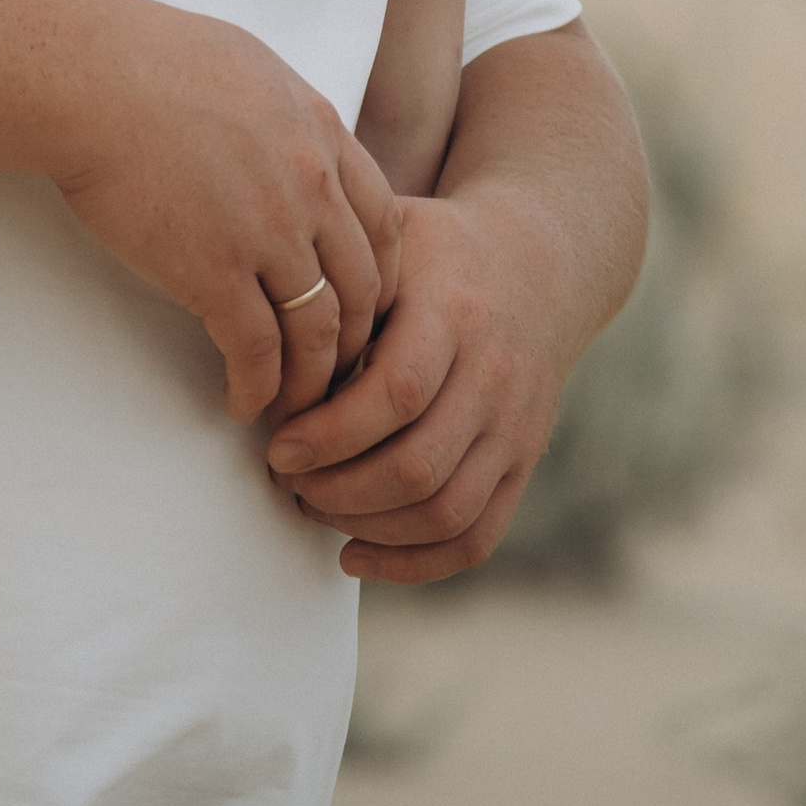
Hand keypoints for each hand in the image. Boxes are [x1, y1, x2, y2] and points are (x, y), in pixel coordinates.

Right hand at [50, 2, 403, 424]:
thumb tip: (294, 141)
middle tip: (336, 371)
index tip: (364, 308)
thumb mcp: (250, 67)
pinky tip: (243, 402)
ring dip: (312, 381)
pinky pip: (257, 351)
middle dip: (357, 340)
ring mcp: (267, 231)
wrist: (89, 76)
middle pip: (363, 286)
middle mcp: (311, 185)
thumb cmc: (148, 58)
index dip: (382, 276)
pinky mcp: (214, 272)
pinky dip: (259, 388)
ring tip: (296, 407)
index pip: (384, 222)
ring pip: (320, 331)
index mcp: (321, 131)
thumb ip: (287, 116)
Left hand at [262, 187, 571, 581]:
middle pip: (416, 466)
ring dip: (366, 525)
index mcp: (455, 313)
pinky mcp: (522, 465)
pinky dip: (413, 564)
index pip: (395, 394)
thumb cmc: (437, 254)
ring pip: (444, 511)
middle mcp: (493, 377)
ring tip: (312, 505)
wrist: (536, 268)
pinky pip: (475, 538)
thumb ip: (339, 288)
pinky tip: (354, 553)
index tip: (277, 442)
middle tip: (286, 477)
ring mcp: (514, 428)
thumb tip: (270, 357)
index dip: (330, 432)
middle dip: (337, 488)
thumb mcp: (391, 241)